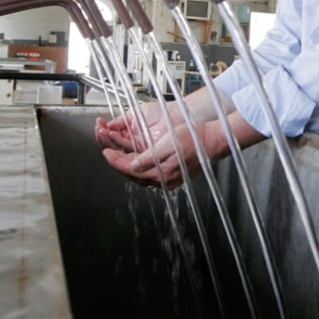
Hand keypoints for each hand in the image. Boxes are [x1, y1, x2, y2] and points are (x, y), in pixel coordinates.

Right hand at [94, 100, 165, 151]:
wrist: (173, 115)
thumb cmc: (160, 112)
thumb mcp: (135, 114)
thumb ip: (121, 121)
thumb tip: (108, 125)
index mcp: (131, 134)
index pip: (114, 136)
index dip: (105, 131)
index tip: (99, 124)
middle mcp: (133, 143)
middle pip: (114, 145)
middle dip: (103, 136)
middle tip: (99, 129)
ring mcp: (138, 148)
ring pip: (118, 149)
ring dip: (107, 140)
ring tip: (102, 131)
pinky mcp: (144, 153)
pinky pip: (128, 150)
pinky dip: (118, 142)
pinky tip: (111, 134)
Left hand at [102, 119, 216, 189]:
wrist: (212, 142)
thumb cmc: (193, 139)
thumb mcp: (168, 143)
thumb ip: (149, 157)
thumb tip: (133, 165)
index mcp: (161, 172)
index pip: (131, 170)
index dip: (116, 161)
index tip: (106, 153)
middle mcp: (164, 179)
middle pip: (133, 174)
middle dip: (118, 163)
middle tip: (107, 152)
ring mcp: (168, 179)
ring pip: (140, 175)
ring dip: (127, 166)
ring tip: (117, 155)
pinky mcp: (172, 175)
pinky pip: (149, 174)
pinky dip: (138, 167)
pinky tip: (135, 160)